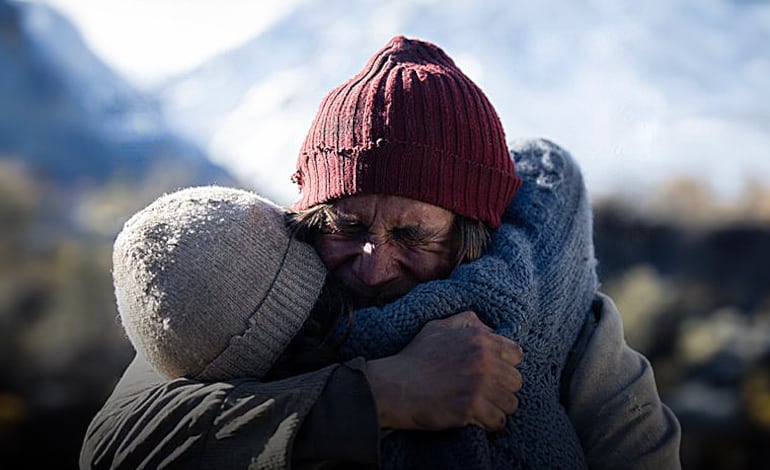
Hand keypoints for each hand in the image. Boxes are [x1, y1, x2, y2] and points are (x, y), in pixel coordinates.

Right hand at [366, 310, 522, 431]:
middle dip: (503, 387)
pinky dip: (490, 423)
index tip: (494, 373)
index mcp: (479, 339)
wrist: (394, 386)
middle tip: (486, 392)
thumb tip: (488, 327)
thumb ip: (466, 322)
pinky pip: (499, 421)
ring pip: (511, 403)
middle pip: (516, 381)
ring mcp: (479, 386)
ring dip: (498, 407)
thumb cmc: (414, 357)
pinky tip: (477, 419)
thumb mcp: (437, 327)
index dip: (506, 364)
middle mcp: (484, 361)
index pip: (516, 354)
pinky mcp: (471, 409)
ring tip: (482, 407)